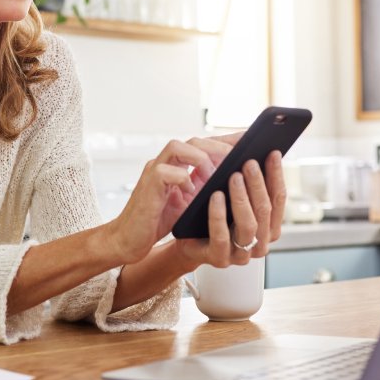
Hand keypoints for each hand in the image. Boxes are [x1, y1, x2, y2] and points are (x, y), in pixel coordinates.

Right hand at [103, 136, 233, 263]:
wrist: (129, 239)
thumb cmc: (159, 220)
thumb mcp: (189, 201)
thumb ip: (204, 187)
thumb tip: (235, 180)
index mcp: (177, 164)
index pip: (205, 144)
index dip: (227, 140)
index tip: (250, 140)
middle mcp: (165, 162)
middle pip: (194, 140)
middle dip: (219, 147)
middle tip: (238, 158)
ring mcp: (154, 171)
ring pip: (178, 147)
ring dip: (201, 159)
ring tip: (215, 175)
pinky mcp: (147, 185)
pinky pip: (166, 172)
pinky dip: (182, 179)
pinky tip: (192, 192)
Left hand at [174, 149, 286, 267]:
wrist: (184, 239)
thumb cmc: (209, 212)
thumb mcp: (229, 193)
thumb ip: (245, 176)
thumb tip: (252, 143)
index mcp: (268, 227)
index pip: (278, 199)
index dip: (277, 175)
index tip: (272, 153)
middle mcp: (259, 243)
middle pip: (265, 211)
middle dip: (258, 184)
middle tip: (249, 162)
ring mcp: (241, 255)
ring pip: (249, 225)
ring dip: (242, 198)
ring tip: (234, 176)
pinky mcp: (219, 259)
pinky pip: (221, 236)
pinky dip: (219, 214)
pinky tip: (215, 196)